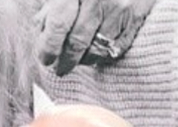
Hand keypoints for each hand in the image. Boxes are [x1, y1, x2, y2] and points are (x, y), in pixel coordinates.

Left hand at [36, 0, 159, 76]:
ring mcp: (119, 8)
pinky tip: (97, 52)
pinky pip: (117, 48)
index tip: (45, 58)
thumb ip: (52, 4)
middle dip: (65, 62)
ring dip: (84, 60)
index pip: (57, 26)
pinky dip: (105, 55)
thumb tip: (41, 29)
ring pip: (97, 50)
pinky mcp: (136, 15)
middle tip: (59, 68)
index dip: (48, 48)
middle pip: (76, 44)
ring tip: (77, 59)